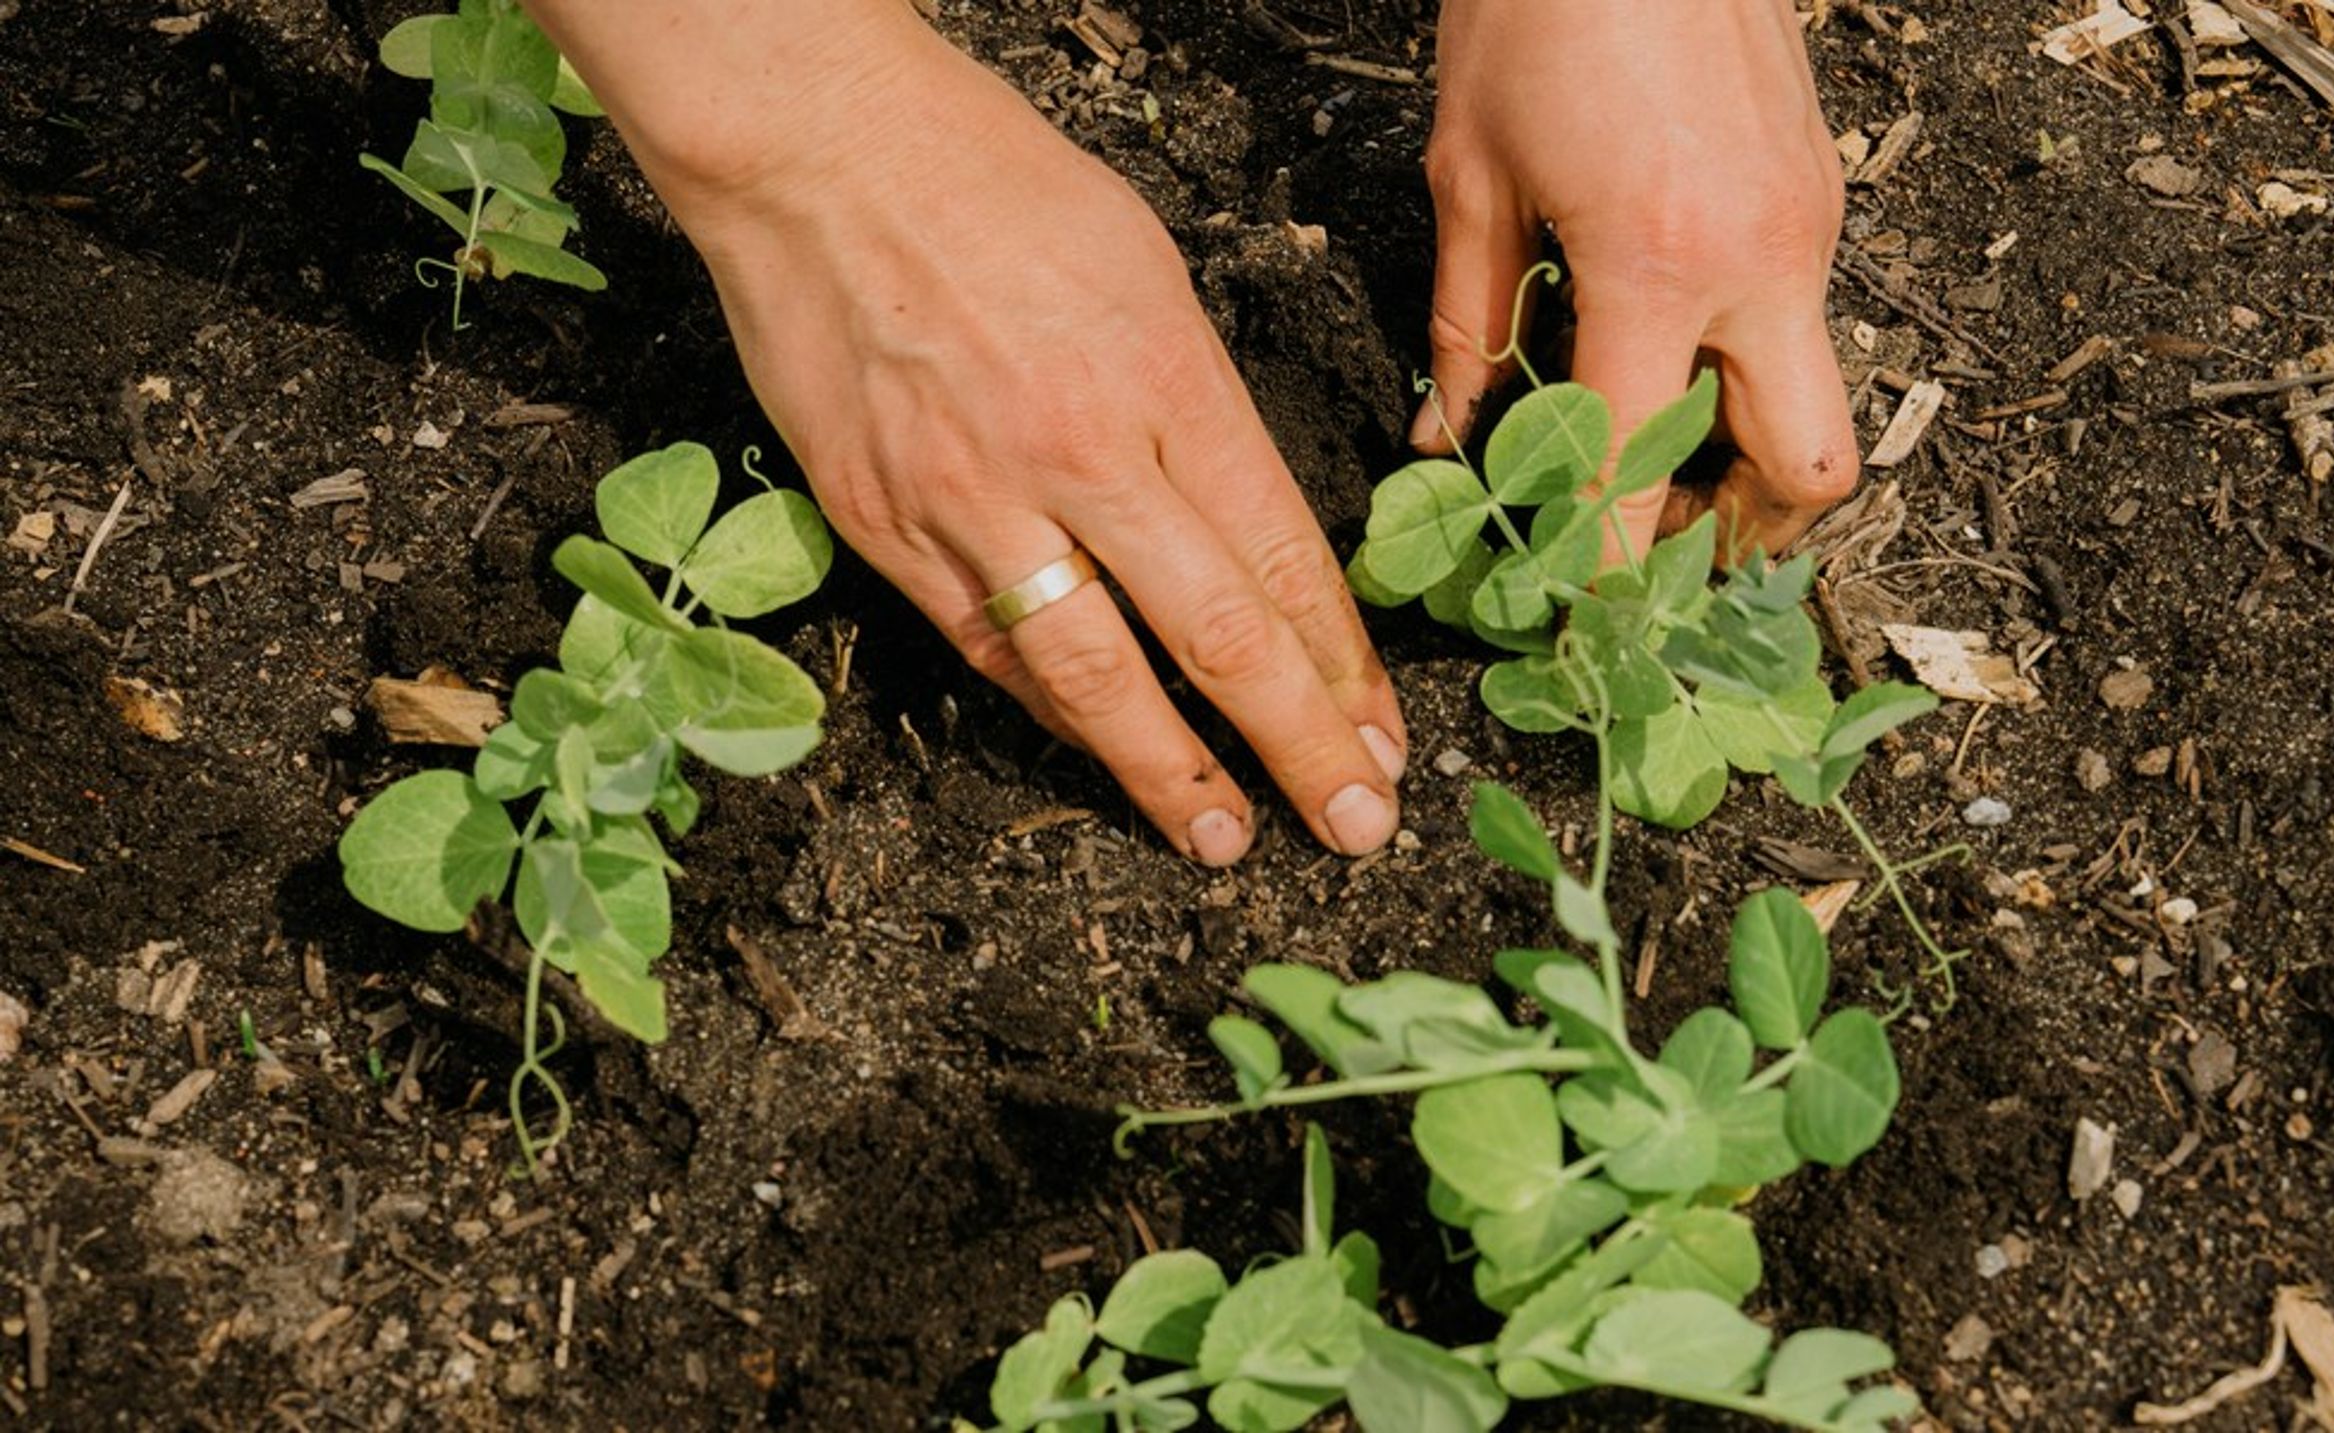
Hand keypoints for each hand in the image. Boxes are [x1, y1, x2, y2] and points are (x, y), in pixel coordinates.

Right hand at [521, 0, 1405, 862]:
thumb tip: (1243, 529)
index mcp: (1163, 378)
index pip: (1281, 556)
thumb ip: (1197, 407)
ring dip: (1168, 771)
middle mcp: (1076, 454)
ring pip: (1090, 675)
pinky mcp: (882, 526)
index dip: (1341, 663)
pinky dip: (1052, 710)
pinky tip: (1101, 750)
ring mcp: (971, 500)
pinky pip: (985, 646)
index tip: (1380, 731)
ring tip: (1222, 838)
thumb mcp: (1146, 270)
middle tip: (1354, 823)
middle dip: (1298, 744)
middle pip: (1215, 635)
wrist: (813, 150)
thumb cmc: (991, 181)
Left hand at [1421, 0, 1859, 559]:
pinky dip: (1742, 367)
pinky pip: (1800, 321)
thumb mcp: (1471, 173)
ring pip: (1815, 400)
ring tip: (1651, 464)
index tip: (1571, 616)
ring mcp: (1810, 224)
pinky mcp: (1822, 190)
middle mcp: (1762, 259)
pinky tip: (1665, 348)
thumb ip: (1470, 323)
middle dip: (1734, 539)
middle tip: (1650, 552)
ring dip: (1744, 459)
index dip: (1599, 566)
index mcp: (1659, 263)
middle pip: (1804, 474)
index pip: (1632, 470)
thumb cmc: (1540, 2)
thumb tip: (1451, 440)